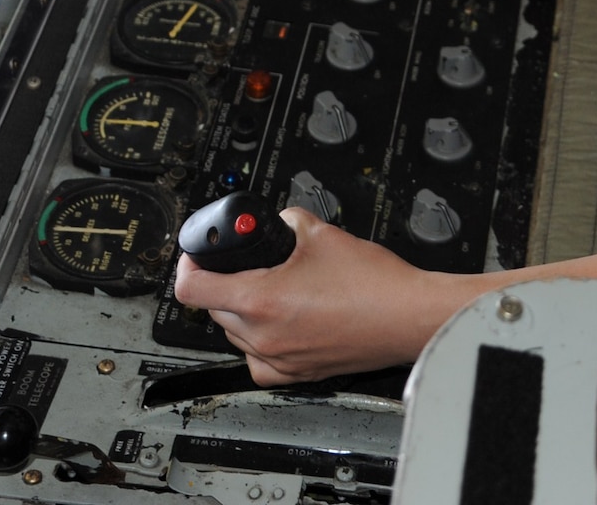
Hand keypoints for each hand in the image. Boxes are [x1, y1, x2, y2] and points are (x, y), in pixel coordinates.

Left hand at [171, 210, 446, 384]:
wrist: (408, 316)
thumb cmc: (374, 284)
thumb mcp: (322, 234)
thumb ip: (288, 223)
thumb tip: (277, 223)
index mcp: (261, 300)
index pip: (191, 288)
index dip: (188, 263)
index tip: (196, 255)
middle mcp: (264, 336)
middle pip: (213, 308)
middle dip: (223, 282)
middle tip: (245, 265)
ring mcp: (279, 359)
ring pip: (234, 334)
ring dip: (241, 311)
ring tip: (271, 291)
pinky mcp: (297, 373)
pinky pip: (257, 361)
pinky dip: (258, 342)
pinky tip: (276, 326)